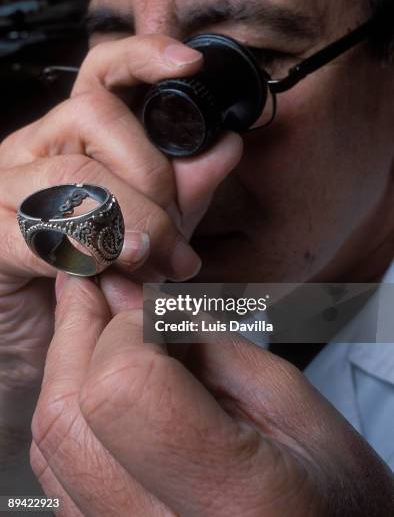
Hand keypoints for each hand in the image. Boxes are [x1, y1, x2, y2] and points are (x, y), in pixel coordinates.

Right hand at [0, 34, 241, 446]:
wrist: (32, 337)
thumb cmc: (91, 279)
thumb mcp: (150, 229)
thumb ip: (184, 191)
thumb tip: (225, 147)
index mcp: (72, 138)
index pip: (100, 72)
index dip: (144, 57)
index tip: (189, 63)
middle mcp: (34, 148)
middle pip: (93, 116)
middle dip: (153, 176)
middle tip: (175, 239)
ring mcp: (3, 187)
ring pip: (72, 172)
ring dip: (129, 220)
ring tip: (154, 263)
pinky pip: (37, 230)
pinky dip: (85, 253)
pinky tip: (104, 273)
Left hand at [31, 274, 393, 516]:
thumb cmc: (328, 485)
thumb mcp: (288, 398)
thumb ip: (201, 343)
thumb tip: (130, 298)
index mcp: (229, 498)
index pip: (123, 388)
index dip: (129, 330)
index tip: (151, 309)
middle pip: (67, 416)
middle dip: (76, 332)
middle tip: (95, 287)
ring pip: (50, 444)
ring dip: (66, 366)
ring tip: (97, 325)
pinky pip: (57, 472)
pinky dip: (70, 409)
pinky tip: (97, 378)